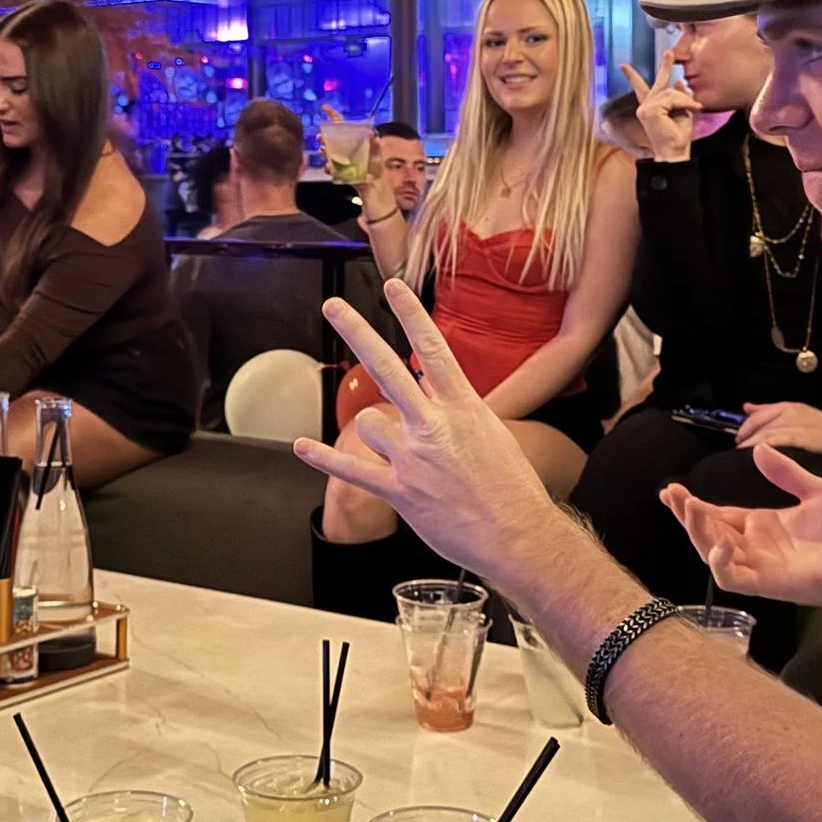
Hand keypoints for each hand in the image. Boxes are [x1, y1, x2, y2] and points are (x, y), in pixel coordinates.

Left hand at [292, 282, 559, 584]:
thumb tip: (434, 388)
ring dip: (378, 432)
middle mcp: (434, 426)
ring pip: (371, 424)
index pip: (433, 348)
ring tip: (404, 453)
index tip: (392, 286)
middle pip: (387, 368)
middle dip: (357, 332)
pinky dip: (325, 459)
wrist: (518, 535)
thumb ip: (457, 409)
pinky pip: (352, 470)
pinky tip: (303, 447)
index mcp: (463, 407)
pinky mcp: (399, 492)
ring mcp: (413, 458)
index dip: (410, 314)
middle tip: (333, 307)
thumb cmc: (513, 488)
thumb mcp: (492, 433)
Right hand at [619, 52, 701, 161]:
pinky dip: (684, 103)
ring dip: (686, 100)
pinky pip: (671, 98)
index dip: (633, 77)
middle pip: (658, 82)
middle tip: (669, 52)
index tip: (623, 66)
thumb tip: (678, 81)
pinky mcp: (650, 110)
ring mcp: (645, 108)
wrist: (674, 153)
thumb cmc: (678, 137)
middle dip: (665, 66)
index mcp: (651, 108)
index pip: (641, 89)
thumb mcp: (682, 113)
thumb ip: (679, 98)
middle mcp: (645, 107)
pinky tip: (691, 110)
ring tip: (695, 108)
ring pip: (670, 92)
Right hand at [661, 445, 821, 607]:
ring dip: (697, 534)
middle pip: (708, 533)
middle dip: (686, 515)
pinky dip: (720, 562)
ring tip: (691, 509)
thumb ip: (785, 472)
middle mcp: (754, 547)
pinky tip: (722, 540)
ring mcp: (759, 566)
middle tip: (673, 494)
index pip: (717, 515)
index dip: (693, 504)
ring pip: (712, 554)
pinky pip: (733, 578)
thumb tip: (758, 448)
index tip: (672, 488)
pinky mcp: (768, 584)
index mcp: (762, 525)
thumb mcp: (814, 490)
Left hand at [734, 401, 821, 455]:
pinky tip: (761, 457)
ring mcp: (796, 424)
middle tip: (736, 454)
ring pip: (766, 434)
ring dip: (752, 446)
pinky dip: (767, 448)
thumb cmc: (819, 423)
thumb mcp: (794, 410)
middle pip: (759, 426)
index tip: (737, 440)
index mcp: (785, 407)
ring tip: (744, 459)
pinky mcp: (803, 437)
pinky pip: (779, 441)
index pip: (757, 416)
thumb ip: (768, 410)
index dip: (744, 428)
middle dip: (746, 440)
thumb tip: (746, 407)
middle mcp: (788, 413)